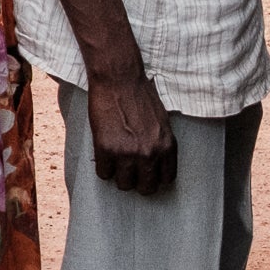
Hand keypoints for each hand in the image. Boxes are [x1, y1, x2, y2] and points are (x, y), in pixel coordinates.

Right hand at [82, 67, 175, 195]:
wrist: (119, 80)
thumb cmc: (140, 96)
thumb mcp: (161, 122)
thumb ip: (160, 144)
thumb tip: (155, 164)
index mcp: (166, 146)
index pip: (166, 180)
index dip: (156, 178)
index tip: (148, 174)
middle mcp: (149, 153)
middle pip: (146, 188)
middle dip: (138, 182)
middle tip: (130, 172)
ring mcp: (127, 153)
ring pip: (124, 185)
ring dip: (119, 176)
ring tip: (116, 163)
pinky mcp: (106, 149)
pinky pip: (104, 174)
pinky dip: (103, 167)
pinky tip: (104, 156)